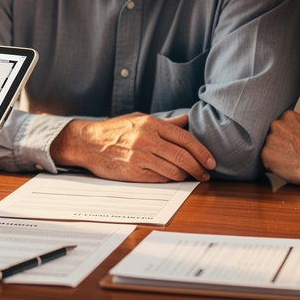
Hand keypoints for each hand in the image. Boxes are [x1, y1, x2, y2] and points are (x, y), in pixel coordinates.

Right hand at [50, 113, 215, 181]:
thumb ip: (165, 122)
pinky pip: (159, 179)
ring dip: (186, 176)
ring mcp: (140, 156)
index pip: (185, 139)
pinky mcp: (133, 171)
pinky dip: (169, 179)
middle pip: (182, 156)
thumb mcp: (139, 119)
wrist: (88, 142)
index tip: (210, 161)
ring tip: (191, 176)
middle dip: (199, 167)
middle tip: (206, 173)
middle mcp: (146, 139)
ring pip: (173, 170)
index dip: (202, 151)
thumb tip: (186, 120)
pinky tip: (173, 178)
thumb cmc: (114, 130)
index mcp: (151, 124)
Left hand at [261, 109, 299, 184]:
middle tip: (290, 153)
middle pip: (273, 135)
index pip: (282, 125)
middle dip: (279, 143)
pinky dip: (272, 165)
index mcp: (289, 116)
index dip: (287, 135)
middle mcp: (276, 125)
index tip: (294, 143)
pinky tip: (284, 167)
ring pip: (269, 147)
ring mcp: (270, 139)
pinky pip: (266, 160)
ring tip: (289, 161)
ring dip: (276, 154)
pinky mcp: (265, 154)